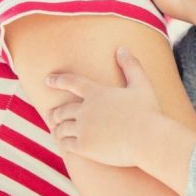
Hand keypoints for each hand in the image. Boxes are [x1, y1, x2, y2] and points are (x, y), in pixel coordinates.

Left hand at [45, 46, 161, 166]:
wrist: (148, 139)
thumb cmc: (148, 111)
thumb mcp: (141, 84)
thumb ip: (131, 66)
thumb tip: (122, 48)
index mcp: (97, 93)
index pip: (72, 82)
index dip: (58, 80)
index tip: (47, 79)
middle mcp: (86, 110)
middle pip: (62, 110)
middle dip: (56, 112)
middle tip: (51, 114)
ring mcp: (83, 129)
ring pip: (61, 128)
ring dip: (58, 128)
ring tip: (57, 130)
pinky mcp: (84, 147)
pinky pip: (65, 144)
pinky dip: (63, 142)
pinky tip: (64, 143)